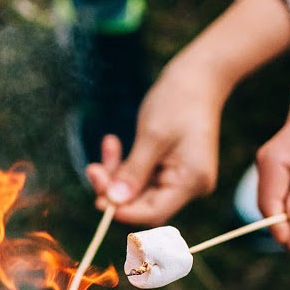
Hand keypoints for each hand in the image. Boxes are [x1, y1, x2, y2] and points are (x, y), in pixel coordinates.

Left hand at [88, 61, 224, 223]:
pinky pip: (141, 175)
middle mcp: (189, 185)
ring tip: (108, 144)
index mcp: (192, 181)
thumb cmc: (178, 102)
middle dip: (115, 188)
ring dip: (117, 172)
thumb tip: (113, 202)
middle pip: (143, 203)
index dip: (124, 211)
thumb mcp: (152, 136)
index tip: (98, 200)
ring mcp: (180, 178)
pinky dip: (125, 163)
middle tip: (92, 169)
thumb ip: (133, 172)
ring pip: (138, 189)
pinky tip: (112, 142)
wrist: (198, 77)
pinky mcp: (170, 168)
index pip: (153, 213)